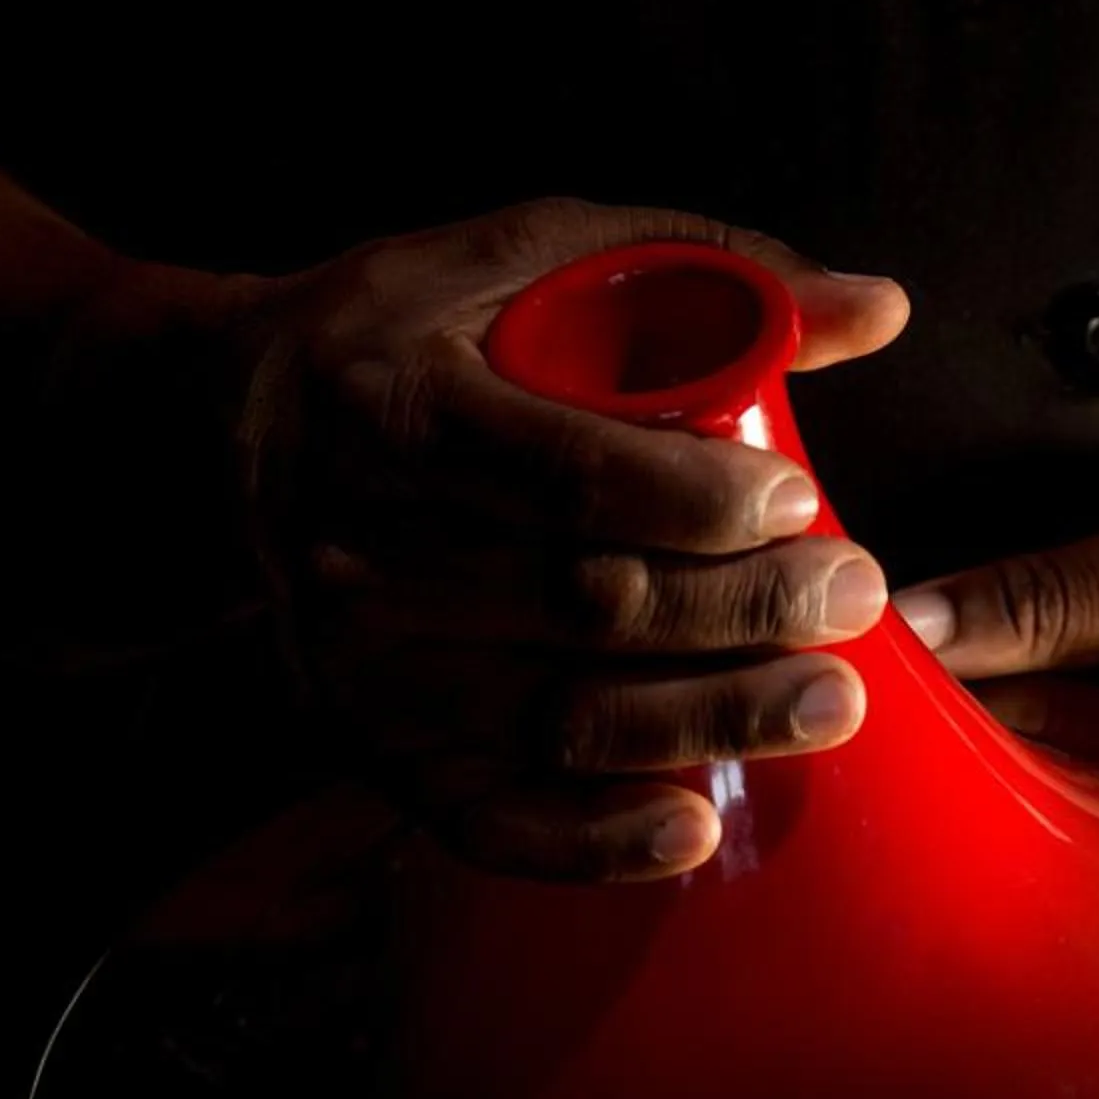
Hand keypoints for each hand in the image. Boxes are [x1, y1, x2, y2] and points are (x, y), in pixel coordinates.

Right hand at [232, 196, 907, 877]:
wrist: (225, 427)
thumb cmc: (404, 332)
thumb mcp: (527, 255)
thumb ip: (702, 271)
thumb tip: (873, 310)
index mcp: (396, 406)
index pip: (565, 475)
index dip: (694, 500)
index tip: (797, 499)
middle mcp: (362, 549)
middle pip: (583, 605)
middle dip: (741, 609)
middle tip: (851, 595)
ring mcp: (362, 665)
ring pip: (558, 719)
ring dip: (709, 722)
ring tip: (827, 702)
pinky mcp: (368, 745)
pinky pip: (489, 820)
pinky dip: (594, 842)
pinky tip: (690, 828)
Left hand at [893, 467, 1098, 805]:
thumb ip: (1039, 597)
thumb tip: (909, 625)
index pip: (981, 769)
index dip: (910, 717)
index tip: (847, 670)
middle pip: (996, 802)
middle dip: (941, 746)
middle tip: (885, 683)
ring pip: (1032, 803)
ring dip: (988, 750)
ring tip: (965, 697)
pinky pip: (1076, 799)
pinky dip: (1041, 754)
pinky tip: (1032, 715)